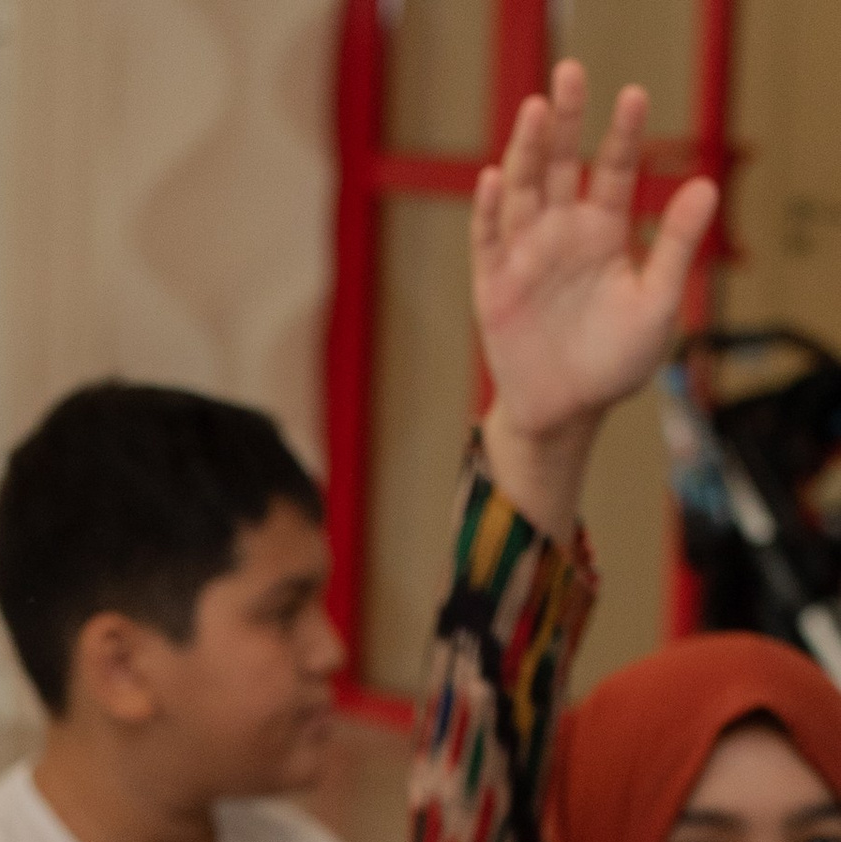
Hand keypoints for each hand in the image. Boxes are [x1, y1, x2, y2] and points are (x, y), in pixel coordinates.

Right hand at [473, 58, 716, 533]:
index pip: (611, 170)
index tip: (633, 96)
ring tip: (534, 108)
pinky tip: (495, 177)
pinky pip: (488, 241)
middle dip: (565, 119)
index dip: (621, 134)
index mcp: (603, 232)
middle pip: (560, 163)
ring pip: (523, 190)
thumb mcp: (656, 304)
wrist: (566, 415)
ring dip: (525, 150)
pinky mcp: (493, 287)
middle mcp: (561, 233)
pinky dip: (489, 211)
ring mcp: (525, 257)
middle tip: (569, 72)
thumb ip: (675, 245)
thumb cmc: (614, 363)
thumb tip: (708, 184)